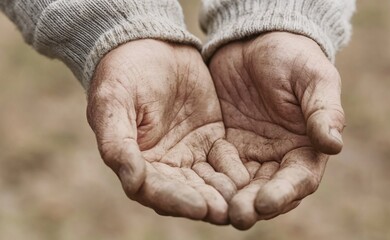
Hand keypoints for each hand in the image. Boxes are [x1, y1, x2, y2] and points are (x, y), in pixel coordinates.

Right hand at [87, 39, 248, 224]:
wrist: (150, 45)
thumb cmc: (123, 73)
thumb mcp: (113, 102)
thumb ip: (117, 142)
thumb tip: (132, 181)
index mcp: (136, 161)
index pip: (155, 190)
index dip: (177, 200)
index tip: (200, 207)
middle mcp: (163, 164)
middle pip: (186, 191)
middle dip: (207, 202)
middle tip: (229, 212)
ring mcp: (189, 153)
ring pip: (208, 180)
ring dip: (224, 192)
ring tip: (244, 201)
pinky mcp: (210, 138)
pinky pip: (224, 158)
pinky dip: (235, 169)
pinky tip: (250, 177)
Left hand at [209, 32, 345, 228]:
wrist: (255, 42)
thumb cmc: (292, 57)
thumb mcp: (313, 78)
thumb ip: (323, 110)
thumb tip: (334, 145)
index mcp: (305, 146)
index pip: (299, 178)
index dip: (284, 192)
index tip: (266, 202)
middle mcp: (278, 158)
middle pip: (268, 190)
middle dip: (253, 204)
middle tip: (237, 216)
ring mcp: (249, 153)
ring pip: (241, 185)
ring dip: (230, 199)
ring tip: (216, 210)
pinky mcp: (224, 145)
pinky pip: (215, 167)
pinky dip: (209, 179)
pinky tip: (196, 186)